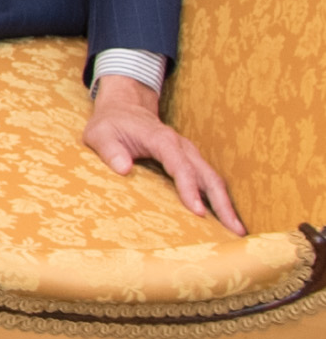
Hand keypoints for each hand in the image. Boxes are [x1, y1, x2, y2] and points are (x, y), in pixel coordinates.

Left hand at [84, 74, 241, 232]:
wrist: (125, 108)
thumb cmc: (110, 124)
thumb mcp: (100, 134)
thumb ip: (110, 150)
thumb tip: (123, 168)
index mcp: (162, 141)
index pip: (181, 167)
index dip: (190, 190)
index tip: (198, 213)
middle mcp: (182, 147)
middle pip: (208, 176)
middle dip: (223, 203)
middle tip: (235, 231)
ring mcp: (189, 153)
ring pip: (214, 179)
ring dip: (227, 204)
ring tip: (238, 231)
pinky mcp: (190, 160)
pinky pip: (208, 180)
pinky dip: (219, 198)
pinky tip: (225, 219)